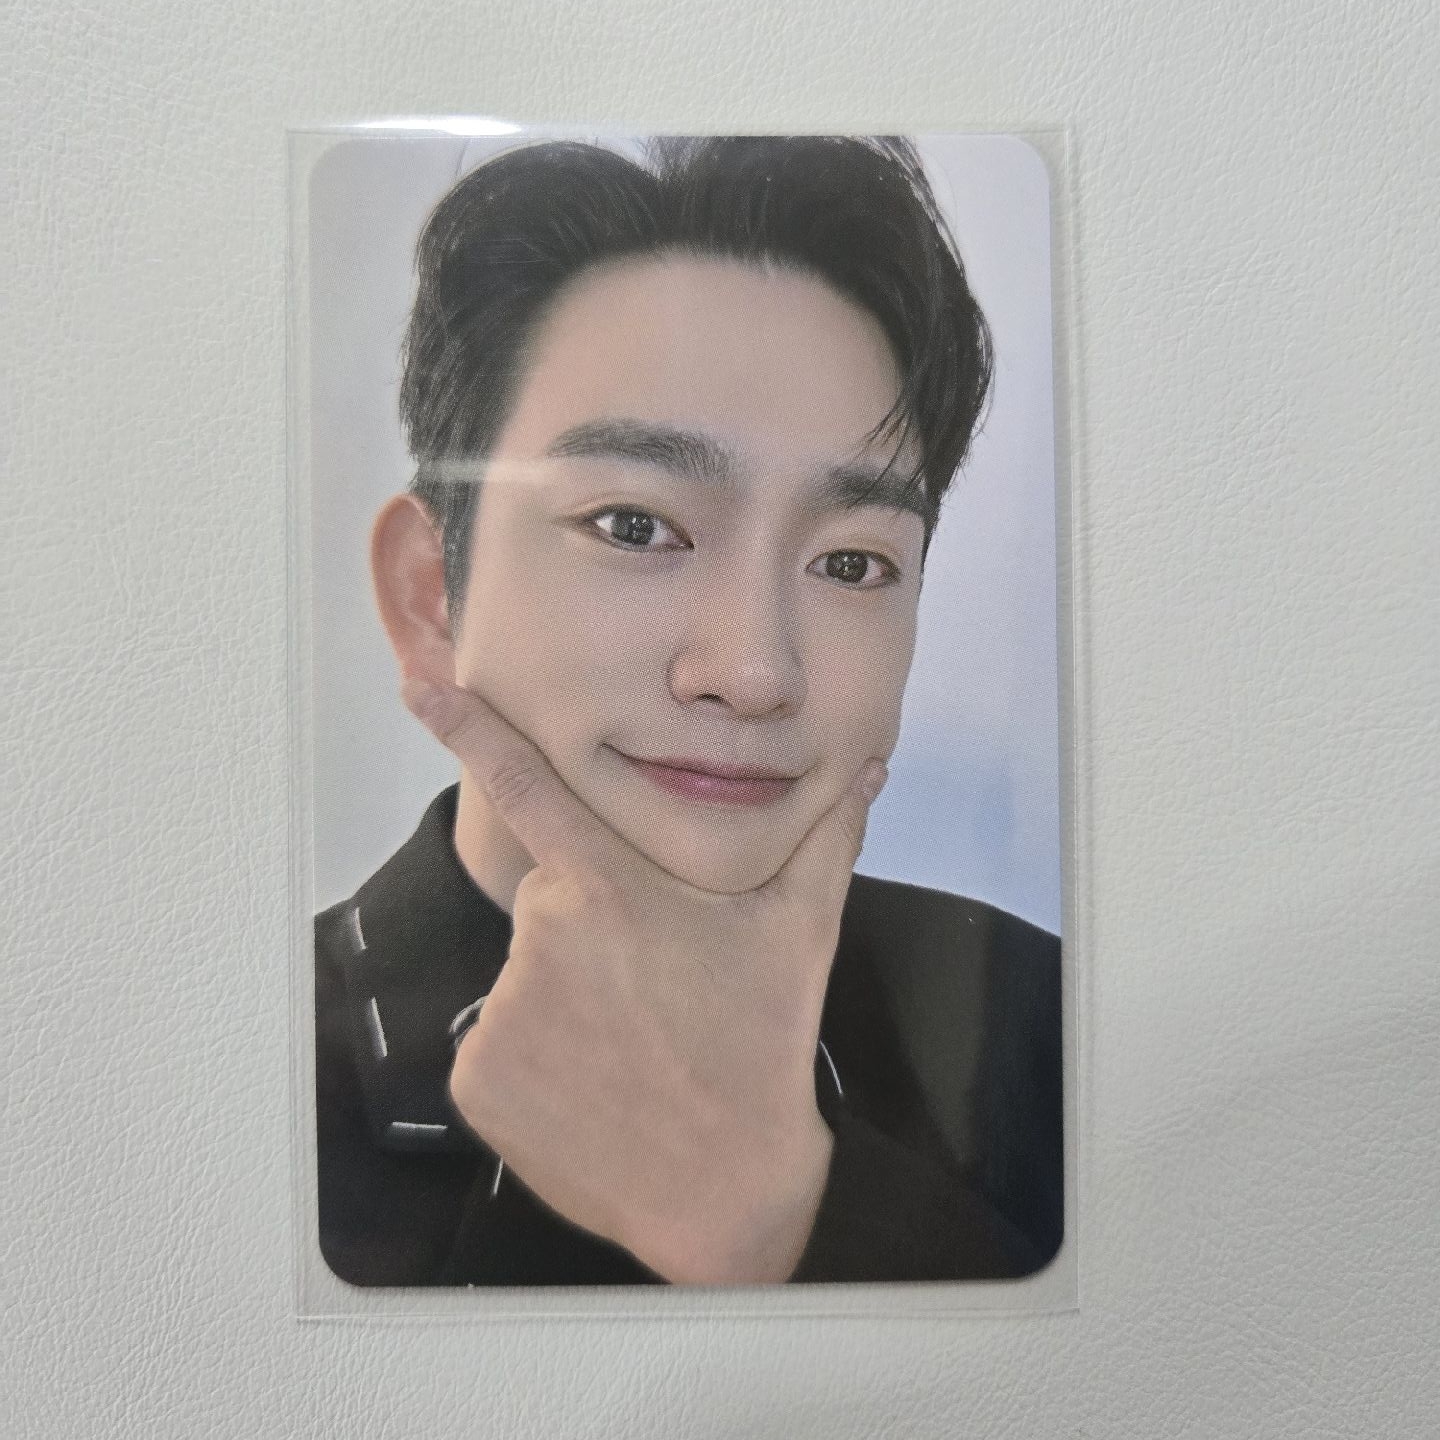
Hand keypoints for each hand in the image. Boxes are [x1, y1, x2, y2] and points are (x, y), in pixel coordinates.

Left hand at [401, 675, 887, 1284]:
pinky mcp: (478, 1077)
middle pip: (551, 905)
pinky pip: (499, 1045)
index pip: (527, 786)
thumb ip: (826, 836)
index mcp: (610, 887)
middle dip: (593, 933)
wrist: (725, 1188)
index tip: (417, 685)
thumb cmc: (761, 1045)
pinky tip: (591, 1088)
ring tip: (628, 1049)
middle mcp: (542, 937)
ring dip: (566, 1000)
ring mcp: (503, 1011)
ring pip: (526, 978)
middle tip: (652, 993)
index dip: (469, 728)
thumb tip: (871, 766)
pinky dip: (535, 1060)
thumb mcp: (801, 931)